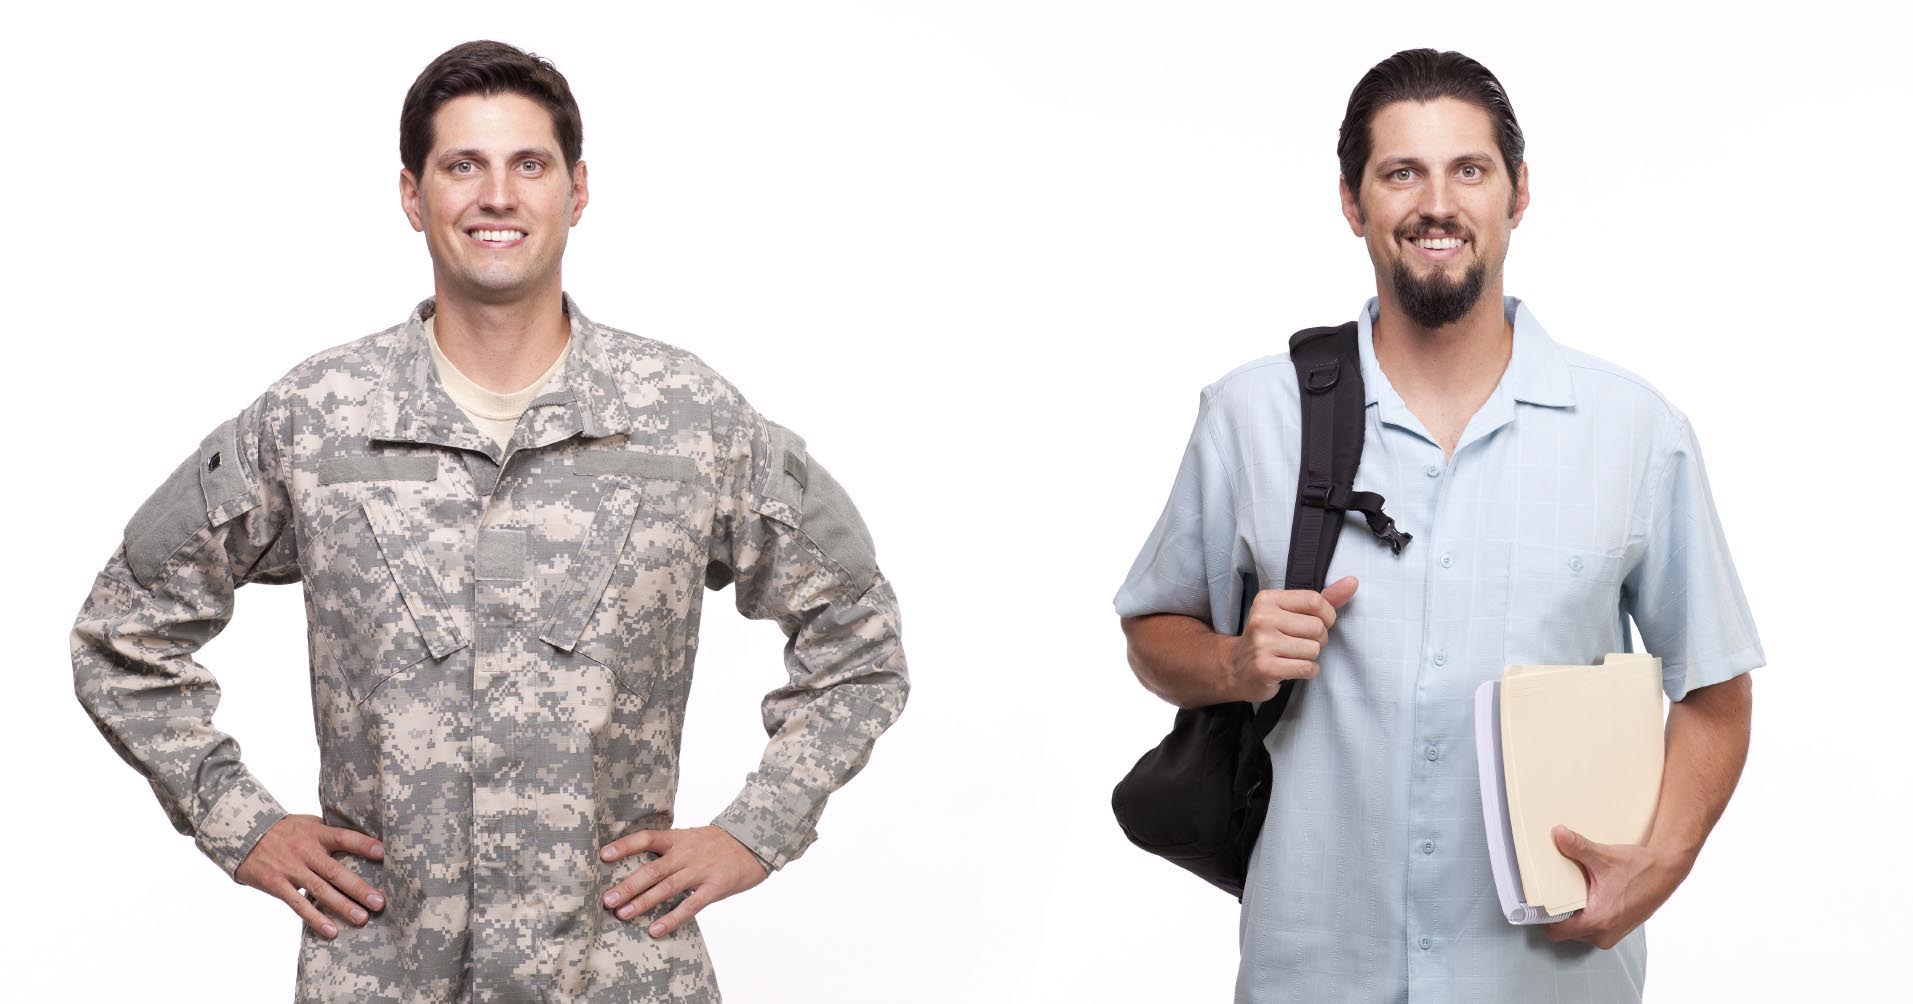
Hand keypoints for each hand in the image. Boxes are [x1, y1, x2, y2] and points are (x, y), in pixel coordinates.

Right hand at [234, 814, 385, 938]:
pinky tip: (331, 930)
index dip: (364, 845)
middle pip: (336, 871)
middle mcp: (306, 851)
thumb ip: (330, 834)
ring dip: (342, 906)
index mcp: (317, 833)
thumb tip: (365, 843)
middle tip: (379, 902)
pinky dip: (315, 918)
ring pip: (320, 890)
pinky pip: (298, 904)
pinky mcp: (277, 885)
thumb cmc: (284, 830)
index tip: (384, 854)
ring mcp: (291, 869)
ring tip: (362, 919)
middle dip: (359, 888)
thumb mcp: (308, 824)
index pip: (344, 838)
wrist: (243, 834)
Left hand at [599, 826, 767, 937]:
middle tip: (608, 900)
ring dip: (644, 902)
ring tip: (624, 915)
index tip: (603, 856)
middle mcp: (687, 853)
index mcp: (679, 839)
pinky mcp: (716, 887)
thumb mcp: (692, 838)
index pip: (647, 838)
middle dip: (628, 885)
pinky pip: (691, 905)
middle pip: (652, 869)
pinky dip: (672, 918)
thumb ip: (669, 850)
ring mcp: (701, 870)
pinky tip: (656, 930)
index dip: (625, 846)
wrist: (756, 843)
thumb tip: (638, 866)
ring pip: (667, 888)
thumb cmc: (719, 844)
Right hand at [1223, 576, 1358, 701]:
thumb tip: (1353, 582)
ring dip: (1310, 657)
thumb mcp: (1292, 613)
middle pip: (1317, 627)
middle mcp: (1262, 619)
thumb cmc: (1271, 637)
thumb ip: (1324, 598)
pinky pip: (1307, 668)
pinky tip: (1291, 668)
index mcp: (1268, 599)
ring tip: (1292, 656)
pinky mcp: (1266, 668)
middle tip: (1300, 644)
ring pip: (1314, 650)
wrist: (1237, 667)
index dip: (1327, 616)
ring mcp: (1262, 644)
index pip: (1315, 601)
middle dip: (1318, 640)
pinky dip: (1307, 671)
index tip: (1318, 623)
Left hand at [1544, 825, 1688, 948]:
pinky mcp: (1619, 929)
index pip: (1557, 932)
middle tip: (1557, 891)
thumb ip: (1578, 847)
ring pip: (1580, 931)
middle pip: (1566, 932)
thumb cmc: (1640, 868)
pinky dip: (1589, 915)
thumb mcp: (1604, 857)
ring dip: (1576, 915)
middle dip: (1560, 915)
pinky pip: (1593, 928)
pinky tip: (1590, 896)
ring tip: (1575, 892)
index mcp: (1598, 921)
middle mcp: (1604, 934)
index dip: (1545, 918)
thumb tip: (1558, 834)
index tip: (1541, 901)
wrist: (1667, 870)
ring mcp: (1613, 934)